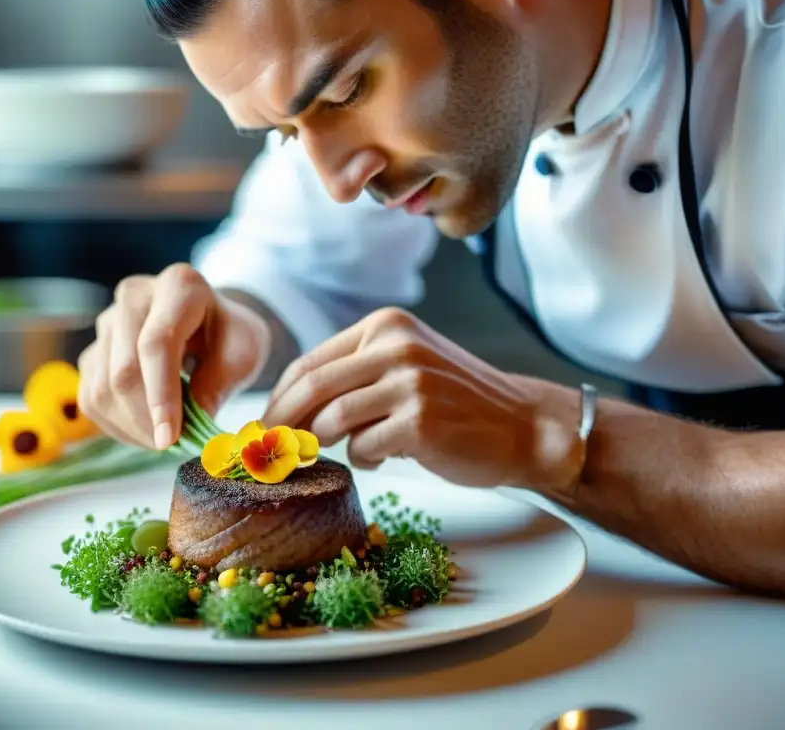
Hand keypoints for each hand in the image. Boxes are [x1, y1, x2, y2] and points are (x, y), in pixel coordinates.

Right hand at [78, 263, 269, 449]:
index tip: (170, 439)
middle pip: (123, 371)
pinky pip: (90, 397)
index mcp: (179, 286)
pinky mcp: (94, 350)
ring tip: (164, 439)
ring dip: (131, 428)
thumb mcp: (242, 354)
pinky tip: (144, 431)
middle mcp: (134, 297)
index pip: (156, 344)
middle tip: (175, 446)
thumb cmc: (231, 335)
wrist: (212, 320)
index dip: (160, 396)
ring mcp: (107, 322)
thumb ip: (217, 387)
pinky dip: (116, 426)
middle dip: (146, 420)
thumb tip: (183, 431)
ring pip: (101, 389)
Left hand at [262, 307, 583, 489]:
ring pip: (332, 420)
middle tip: (269, 454)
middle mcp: (396, 345)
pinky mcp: (419, 421)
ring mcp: (409, 382)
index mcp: (386, 325)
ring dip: (329, 444)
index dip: (278, 399)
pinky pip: (363, 448)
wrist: (523, 426)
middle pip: (311, 388)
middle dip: (281, 425)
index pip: (311, 362)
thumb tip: (286, 414)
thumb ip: (355, 377)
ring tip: (354, 448)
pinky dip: (366, 459)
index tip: (261, 429)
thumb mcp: (407, 366)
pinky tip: (387, 457)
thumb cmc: (457, 403)